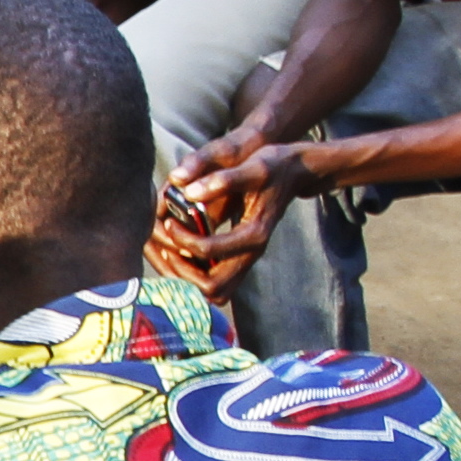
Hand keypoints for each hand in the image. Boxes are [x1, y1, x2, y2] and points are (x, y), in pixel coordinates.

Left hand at [155, 131, 305, 291]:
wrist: (295, 174)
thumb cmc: (274, 168)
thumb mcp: (253, 168)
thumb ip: (223, 180)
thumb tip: (190, 192)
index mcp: (254, 234)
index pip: (210, 251)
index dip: (183, 240)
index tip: (171, 222)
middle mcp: (252, 254)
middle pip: (213, 288)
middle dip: (182, 272)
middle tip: (166, 248)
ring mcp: (247, 259)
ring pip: (213, 292)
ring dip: (187, 280)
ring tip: (169, 253)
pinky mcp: (241, 259)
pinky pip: (215, 283)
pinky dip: (194, 277)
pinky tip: (180, 253)